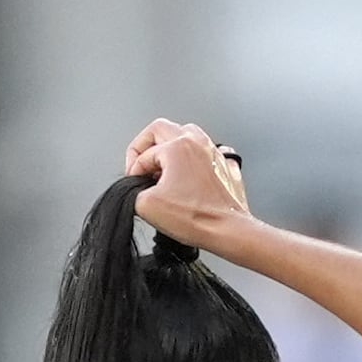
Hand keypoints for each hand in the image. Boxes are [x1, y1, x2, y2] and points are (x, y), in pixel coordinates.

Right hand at [125, 117, 251, 250]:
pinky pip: (207, 153)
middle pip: (161, 129)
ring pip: (186, 134)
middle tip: (140, 165)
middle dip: (144, 147)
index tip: (133, 186)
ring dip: (169, 147)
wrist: (228, 231)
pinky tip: (189, 174)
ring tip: (162, 167)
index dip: (133, 171)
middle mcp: (197, 143)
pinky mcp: (225, 167)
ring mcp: (214, 153)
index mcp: (177, 146)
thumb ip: (133, 191)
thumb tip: (138, 190)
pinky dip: (195, 159)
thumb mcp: (146, 205)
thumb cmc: (197, 218)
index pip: (143, 154)